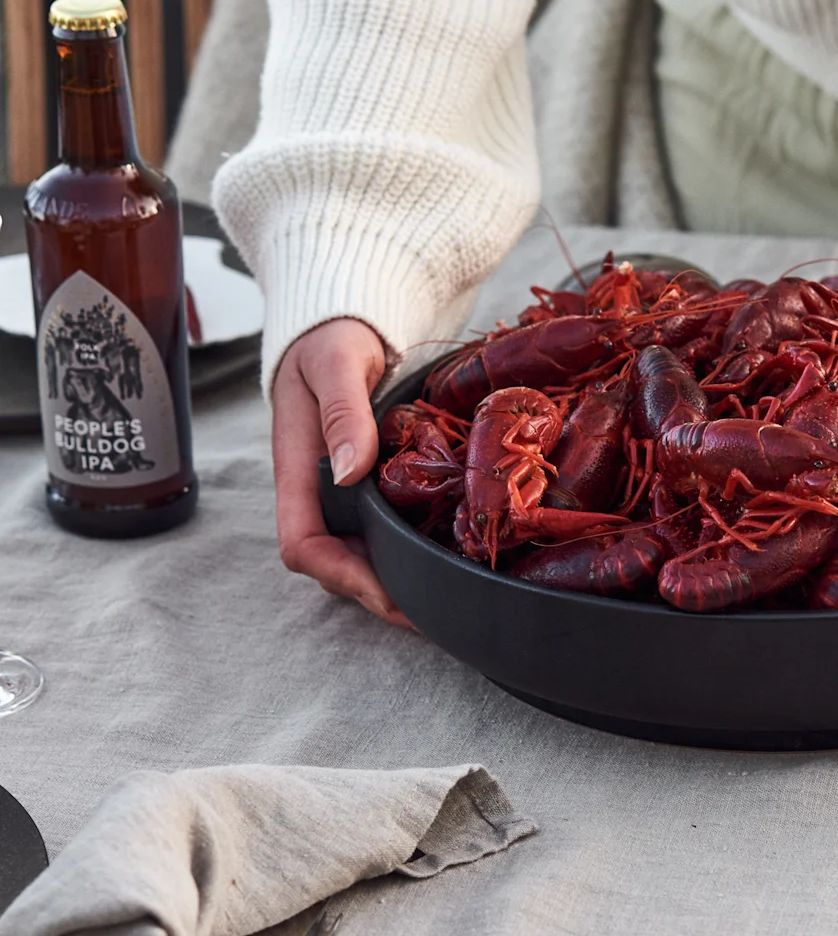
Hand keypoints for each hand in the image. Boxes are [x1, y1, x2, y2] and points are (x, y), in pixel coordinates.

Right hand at [272, 318, 414, 627]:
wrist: (340, 322)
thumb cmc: (331, 338)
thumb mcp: (336, 363)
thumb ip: (342, 413)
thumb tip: (348, 472)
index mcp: (296, 468)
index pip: (302, 543)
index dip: (341, 575)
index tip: (386, 591)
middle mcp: (316, 490)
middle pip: (333, 563)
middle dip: (375, 594)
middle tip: (431, 613)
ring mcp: (340, 491)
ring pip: (356, 553)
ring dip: (392, 581)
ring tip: (443, 599)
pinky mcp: (365, 485)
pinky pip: (377, 531)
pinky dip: (405, 553)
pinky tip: (442, 560)